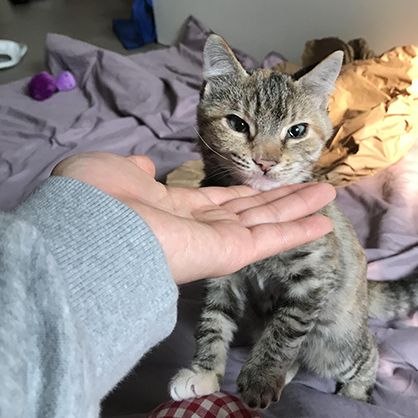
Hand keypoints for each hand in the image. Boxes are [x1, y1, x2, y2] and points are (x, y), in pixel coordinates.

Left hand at [53, 152, 335, 283]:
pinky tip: (324, 222)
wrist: (89, 230)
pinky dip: (299, 231)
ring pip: (268, 222)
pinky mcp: (231, 252)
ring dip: (299, 208)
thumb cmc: (95, 199)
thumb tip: (145, 165)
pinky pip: (272, 240)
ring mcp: (217, 241)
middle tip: (312, 187)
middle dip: (282, 199)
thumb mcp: (112, 170)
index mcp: (173, 210)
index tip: (265, 182)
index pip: (219, 201)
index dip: (245, 192)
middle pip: (251, 211)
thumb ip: (135, 169)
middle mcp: (199, 228)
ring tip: (328, 196)